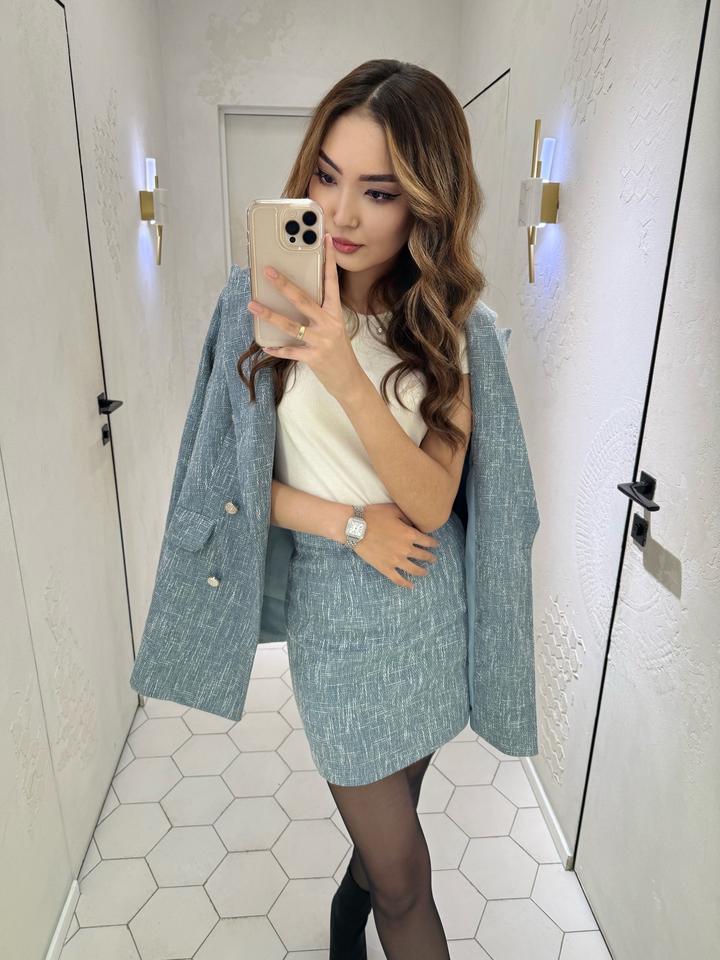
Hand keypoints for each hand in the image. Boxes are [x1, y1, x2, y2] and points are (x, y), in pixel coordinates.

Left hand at [248, 233, 363, 401]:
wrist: (349, 379)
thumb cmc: (338, 350)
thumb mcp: (334, 327)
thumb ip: (319, 312)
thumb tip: (293, 296)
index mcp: (335, 312)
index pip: (332, 282)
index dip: (329, 260)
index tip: (326, 239)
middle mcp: (329, 324)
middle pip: (303, 300)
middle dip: (284, 285)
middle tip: (268, 271)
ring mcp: (321, 341)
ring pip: (291, 324)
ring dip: (269, 315)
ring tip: (252, 305)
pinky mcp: (314, 357)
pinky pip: (291, 351)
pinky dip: (277, 349)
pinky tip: (265, 346)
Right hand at [350, 503, 440, 589]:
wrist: (355, 527)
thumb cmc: (373, 515)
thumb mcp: (393, 510)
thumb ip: (407, 516)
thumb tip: (414, 523)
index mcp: (409, 534)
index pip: (427, 541)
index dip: (434, 543)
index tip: (437, 545)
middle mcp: (406, 549)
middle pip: (423, 556)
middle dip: (431, 558)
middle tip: (434, 559)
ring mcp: (396, 560)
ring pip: (414, 569)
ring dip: (422, 571)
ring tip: (426, 572)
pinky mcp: (385, 568)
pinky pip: (398, 579)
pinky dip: (406, 584)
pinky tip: (411, 586)